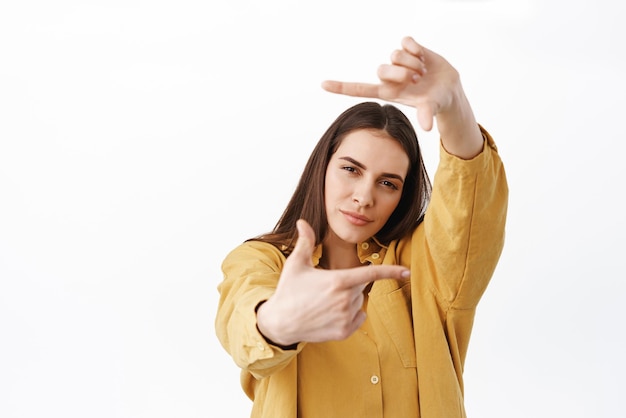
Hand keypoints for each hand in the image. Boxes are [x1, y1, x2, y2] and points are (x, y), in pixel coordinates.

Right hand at [256, 219, 409, 345]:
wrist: (279, 323)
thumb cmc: (288, 291)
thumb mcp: (296, 264)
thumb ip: (306, 242)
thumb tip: (303, 222)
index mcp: (338, 281)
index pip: (371, 273)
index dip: (391, 271)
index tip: (407, 271)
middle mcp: (345, 300)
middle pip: (361, 287)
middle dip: (349, 284)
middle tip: (326, 289)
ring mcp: (345, 318)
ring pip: (359, 303)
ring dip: (348, 301)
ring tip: (325, 303)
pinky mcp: (343, 332)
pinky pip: (359, 319)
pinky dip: (351, 316)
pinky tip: (331, 314)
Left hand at [322, 36, 461, 131]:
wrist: (448, 88)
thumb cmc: (435, 101)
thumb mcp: (431, 108)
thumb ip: (427, 114)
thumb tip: (428, 126)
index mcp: (388, 92)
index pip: (359, 89)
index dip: (341, 87)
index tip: (323, 85)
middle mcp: (390, 77)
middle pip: (382, 68)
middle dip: (402, 73)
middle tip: (416, 80)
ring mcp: (398, 62)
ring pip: (395, 54)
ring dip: (413, 63)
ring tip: (423, 73)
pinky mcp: (409, 49)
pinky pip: (406, 42)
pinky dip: (416, 48)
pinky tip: (424, 57)